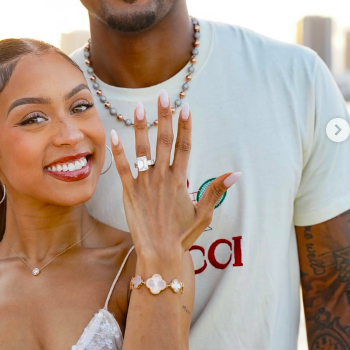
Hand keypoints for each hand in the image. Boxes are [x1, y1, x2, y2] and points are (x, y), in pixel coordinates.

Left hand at [110, 90, 240, 257]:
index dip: (185, 126)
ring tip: (137, 108)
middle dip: (164, 117)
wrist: (160, 253)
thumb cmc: (183, 235)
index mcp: (180, 180)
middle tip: (162, 96)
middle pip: (165, 141)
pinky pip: (122, 169)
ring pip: (142, 150)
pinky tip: (113, 134)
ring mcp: (144, 184)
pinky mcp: (129, 192)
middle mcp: (162, 177)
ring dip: (140, 128)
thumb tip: (236, 174)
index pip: (185, 146)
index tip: (185, 107)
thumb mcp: (204, 213)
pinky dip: (117, 152)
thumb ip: (216, 190)